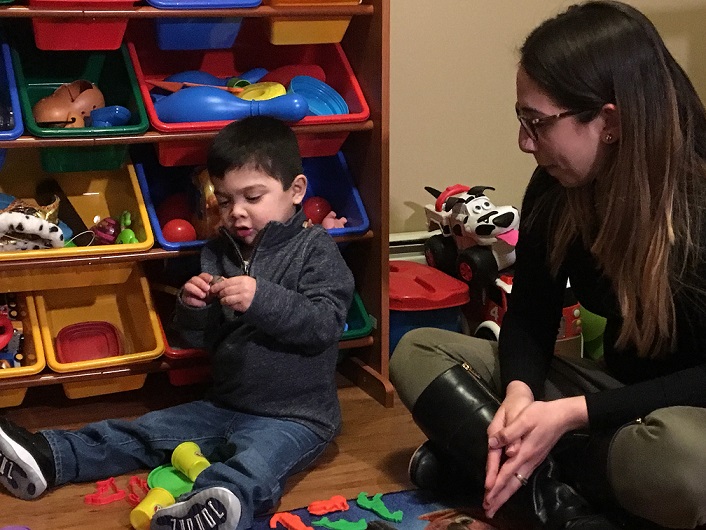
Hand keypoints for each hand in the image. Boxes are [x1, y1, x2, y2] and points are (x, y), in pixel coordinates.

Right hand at [181, 273, 213, 307]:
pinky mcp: (186, 298)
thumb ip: (215, 286)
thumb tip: (220, 284)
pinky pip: (188, 299)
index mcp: (200, 279)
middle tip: (207, 288)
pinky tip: (203, 304)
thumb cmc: (208, 294)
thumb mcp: (212, 290)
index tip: (211, 279)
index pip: (202, 275)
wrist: (200, 304)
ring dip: (196, 290)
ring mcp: (187, 290)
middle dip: (201, 283)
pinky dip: (196, 302)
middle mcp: (192, 283)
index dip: (206, 276)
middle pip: (194, 279)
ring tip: (203, 296)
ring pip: (188, 286)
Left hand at [210, 275, 256, 312]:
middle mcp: (243, 288)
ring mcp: (244, 298)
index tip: (212, 289)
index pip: (226, 283)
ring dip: (222, 300)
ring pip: (227, 299)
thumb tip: (218, 281)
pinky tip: (229, 303)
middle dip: (219, 294)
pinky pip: (232, 306)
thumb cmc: (250, 286)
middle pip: (225, 291)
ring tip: (223, 300)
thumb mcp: (243, 280)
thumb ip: (231, 281)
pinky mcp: (244, 306)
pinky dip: (228, 305)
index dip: (217, 286)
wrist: (262, 296)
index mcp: (242, 280)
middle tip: (218, 295)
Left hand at [483, 394, 587, 518]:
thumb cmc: (541, 415)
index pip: (507, 472)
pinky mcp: (534, 460)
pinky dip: (512, 488)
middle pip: (512, 484)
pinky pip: (521, 479)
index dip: (496, 484)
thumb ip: (509, 433)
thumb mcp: (523, 418)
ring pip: (517, 484)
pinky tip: (508, 491)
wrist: (561, 416)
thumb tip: (493, 443)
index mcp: (524, 452)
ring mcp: (533, 462)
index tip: (487, 496)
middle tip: (488, 510)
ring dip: (505, 495)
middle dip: (499, 498)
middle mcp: (528, 461)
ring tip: (494, 505)